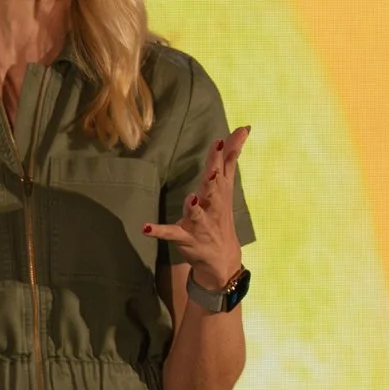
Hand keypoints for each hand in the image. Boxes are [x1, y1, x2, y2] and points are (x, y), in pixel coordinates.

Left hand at [145, 128, 248, 291]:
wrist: (222, 260)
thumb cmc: (220, 217)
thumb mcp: (226, 187)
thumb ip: (230, 159)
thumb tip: (242, 129)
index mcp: (220, 192)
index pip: (225, 168)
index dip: (229, 151)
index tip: (235, 133)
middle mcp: (212, 206)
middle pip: (214, 188)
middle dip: (215, 175)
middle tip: (217, 157)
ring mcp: (200, 224)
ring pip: (197, 213)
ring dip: (195, 205)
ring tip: (193, 197)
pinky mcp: (186, 238)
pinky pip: (170, 234)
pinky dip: (158, 231)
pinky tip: (146, 227)